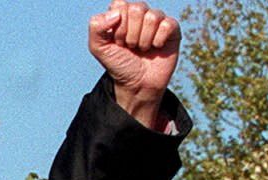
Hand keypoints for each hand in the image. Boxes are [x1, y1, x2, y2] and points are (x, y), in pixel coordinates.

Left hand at [88, 2, 180, 129]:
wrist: (136, 84)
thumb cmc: (118, 64)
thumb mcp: (98, 48)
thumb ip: (96, 27)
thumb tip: (116, 13)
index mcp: (121, 13)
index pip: (120, 5)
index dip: (117, 26)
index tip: (117, 41)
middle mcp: (140, 14)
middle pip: (137, 9)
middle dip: (130, 34)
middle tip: (129, 46)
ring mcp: (156, 20)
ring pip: (152, 17)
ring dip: (143, 39)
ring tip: (141, 49)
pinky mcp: (172, 28)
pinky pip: (167, 24)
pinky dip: (158, 40)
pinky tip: (156, 47)